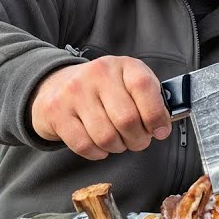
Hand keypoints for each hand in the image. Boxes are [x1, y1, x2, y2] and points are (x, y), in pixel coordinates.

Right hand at [30, 56, 171, 159]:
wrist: (56, 83)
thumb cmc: (104, 89)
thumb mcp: (130, 83)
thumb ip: (150, 100)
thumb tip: (162, 128)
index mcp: (123, 65)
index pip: (144, 87)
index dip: (157, 115)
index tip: (160, 131)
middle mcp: (98, 74)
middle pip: (127, 120)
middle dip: (139, 139)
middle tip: (138, 141)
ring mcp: (74, 92)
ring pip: (106, 137)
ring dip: (118, 147)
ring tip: (119, 142)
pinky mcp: (56, 112)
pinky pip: (84, 145)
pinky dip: (98, 153)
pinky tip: (100, 145)